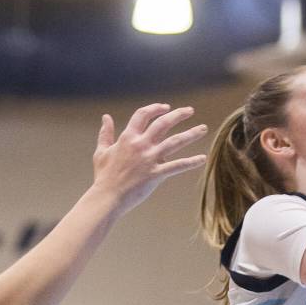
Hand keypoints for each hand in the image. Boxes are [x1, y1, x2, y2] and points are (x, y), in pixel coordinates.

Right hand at [92, 104, 207, 213]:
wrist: (107, 197)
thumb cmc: (104, 176)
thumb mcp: (102, 151)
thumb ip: (106, 133)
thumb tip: (106, 117)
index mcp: (128, 137)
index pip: (144, 115)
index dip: (155, 108)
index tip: (166, 107)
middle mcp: (140, 145)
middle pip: (163, 123)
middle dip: (178, 115)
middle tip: (190, 110)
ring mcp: (149, 159)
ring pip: (175, 142)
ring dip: (191, 134)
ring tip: (204, 128)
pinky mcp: (156, 174)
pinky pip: (177, 166)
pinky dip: (191, 162)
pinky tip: (202, 158)